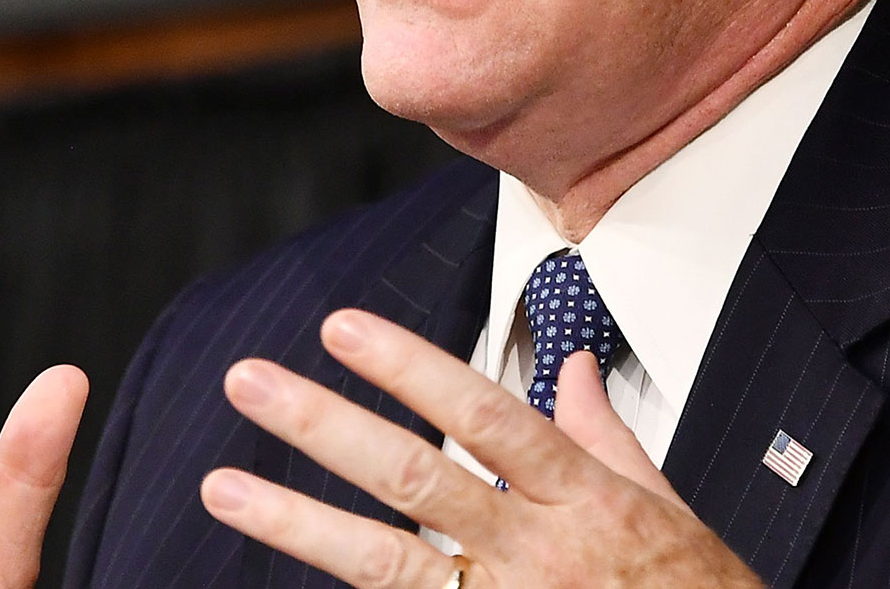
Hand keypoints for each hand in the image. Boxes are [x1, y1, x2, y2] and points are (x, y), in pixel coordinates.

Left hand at [198, 309, 761, 588]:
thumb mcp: (667, 508)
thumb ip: (608, 437)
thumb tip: (574, 367)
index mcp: (585, 500)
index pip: (487, 416)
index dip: (412, 368)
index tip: (342, 326)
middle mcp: (537, 553)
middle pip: (415, 479)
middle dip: (325, 426)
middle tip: (249, 380)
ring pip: (386, 562)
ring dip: (296, 522)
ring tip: (222, 485)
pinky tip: (280, 581)